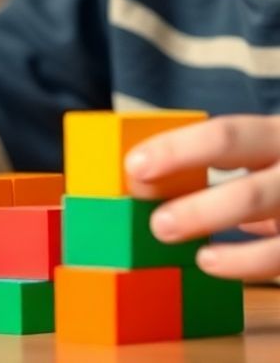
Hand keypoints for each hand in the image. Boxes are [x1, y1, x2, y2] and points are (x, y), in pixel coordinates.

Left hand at [125, 114, 279, 279]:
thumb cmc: (274, 167)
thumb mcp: (258, 153)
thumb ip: (218, 160)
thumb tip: (142, 176)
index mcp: (276, 136)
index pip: (226, 136)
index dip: (178, 150)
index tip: (135, 166)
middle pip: (254, 191)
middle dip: (202, 209)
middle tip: (157, 224)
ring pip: (273, 226)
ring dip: (227, 245)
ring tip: (182, 248)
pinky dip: (250, 263)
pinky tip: (214, 263)